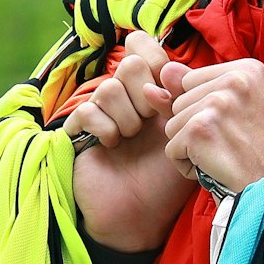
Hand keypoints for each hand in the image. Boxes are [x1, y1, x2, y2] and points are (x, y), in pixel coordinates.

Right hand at [66, 31, 196, 251]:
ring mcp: (100, 111)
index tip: (167, 92)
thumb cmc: (167, 180)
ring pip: (109, 87)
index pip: (143, 46)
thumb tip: (168, 66)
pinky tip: (112, 145)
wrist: (140, 217)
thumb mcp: (185, 135)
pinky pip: (88, 110)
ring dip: (127, 117)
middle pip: (129, 63)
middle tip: (149, 121)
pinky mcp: (78, 130)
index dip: (155, 60)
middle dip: (146, 94)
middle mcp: (124, 96)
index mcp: (151, 89)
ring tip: (131, 139)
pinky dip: (105, 129)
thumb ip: (182, 98)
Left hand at [157, 59, 263, 194]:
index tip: (234, 123)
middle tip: (229, 140)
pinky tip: (214, 166)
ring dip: (190, 146)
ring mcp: (217, 102)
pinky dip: (187, 165)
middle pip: (180, 100)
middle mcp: (235, 79)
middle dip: (195, 126)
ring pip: (172, 123)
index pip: (192, 80)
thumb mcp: (235, 108)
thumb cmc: (257, 151)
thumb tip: (163, 70)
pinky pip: (172, 148)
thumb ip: (196, 87)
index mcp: (249, 69)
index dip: (204, 108)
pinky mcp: (200, 128)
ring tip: (223, 152)